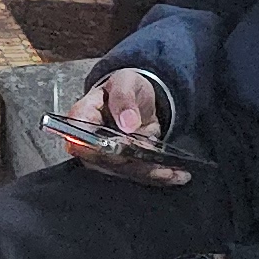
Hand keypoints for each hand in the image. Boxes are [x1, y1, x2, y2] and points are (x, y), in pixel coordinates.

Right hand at [65, 68, 190, 186]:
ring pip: (126, 171)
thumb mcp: (125, 82)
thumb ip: (124, 99)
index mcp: (81, 119)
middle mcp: (89, 144)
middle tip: (161, 163)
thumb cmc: (124, 87)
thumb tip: (127, 122)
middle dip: (136, 163)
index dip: (103, 149)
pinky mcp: (124, 165)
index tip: (127, 146)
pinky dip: (159, 175)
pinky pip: (139, 174)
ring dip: (152, 173)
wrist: (138, 97)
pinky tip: (177, 175)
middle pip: (107, 161)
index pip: (81, 141)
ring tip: (176, 172)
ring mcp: (106, 157)